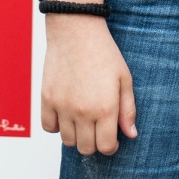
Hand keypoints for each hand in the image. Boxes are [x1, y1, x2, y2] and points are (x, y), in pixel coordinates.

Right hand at [41, 14, 137, 154]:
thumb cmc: (103, 52)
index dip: (110, 146)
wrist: (76, 30)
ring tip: (82, 118)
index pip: (105, 147)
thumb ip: (128, 109)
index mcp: (105, 108)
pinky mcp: (47, 99)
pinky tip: (66, 113)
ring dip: (76, 135)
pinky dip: (56, 125)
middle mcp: (83, 112)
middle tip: (97, 127)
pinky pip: (48, 128)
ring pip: (68, 141)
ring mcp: (62, 107)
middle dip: (94, 142)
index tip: (111, 138)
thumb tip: (131, 134)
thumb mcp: (124, 78)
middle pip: (86, 149)